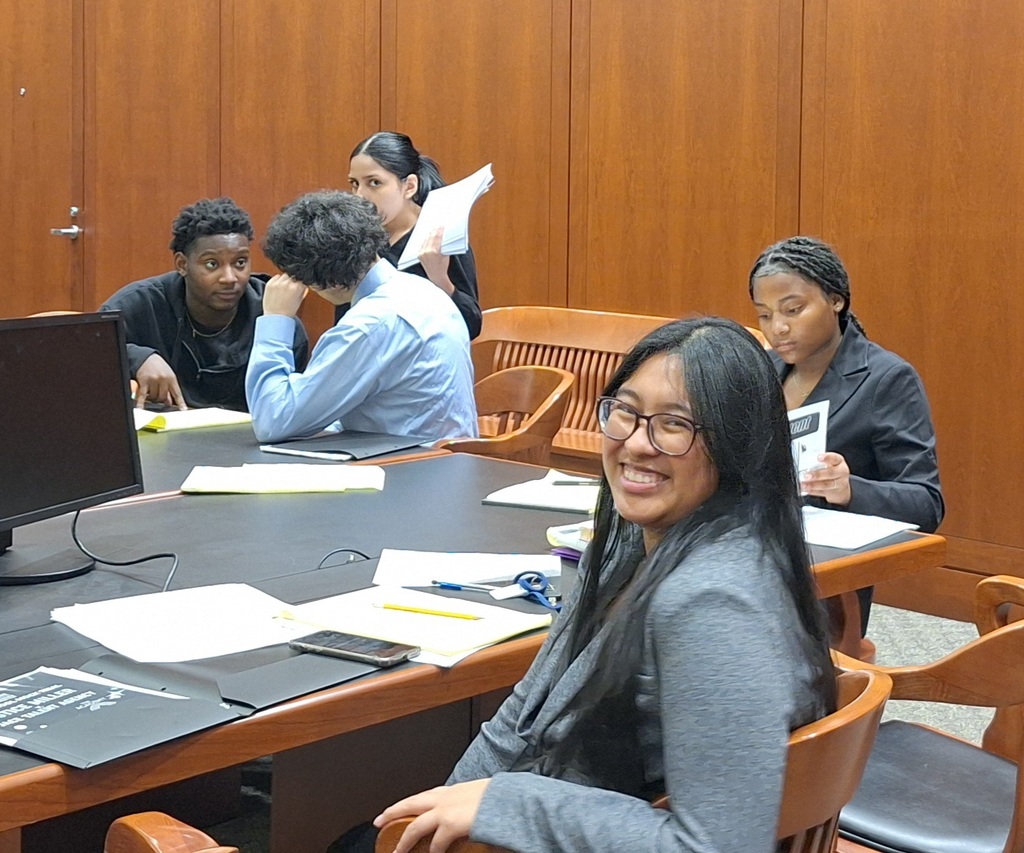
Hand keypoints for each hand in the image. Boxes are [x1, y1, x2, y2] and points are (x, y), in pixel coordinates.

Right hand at [135, 353, 186, 409]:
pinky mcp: (143, 382)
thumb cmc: (159, 367)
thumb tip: (169, 403)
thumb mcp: (168, 376)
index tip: (184, 411)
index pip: (177, 394)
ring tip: (150, 392)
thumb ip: (170, 389)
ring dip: (152, 398)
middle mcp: (163, 380)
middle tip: (158, 396)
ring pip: (154, 397)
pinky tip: (140, 408)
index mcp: (172, 379)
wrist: (146, 357)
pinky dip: (141, 403)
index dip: (181, 403)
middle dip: (161, 399)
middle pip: (164, 398)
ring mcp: (153, 381)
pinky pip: (143, 395)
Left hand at [262, 273, 307, 316]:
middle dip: (293, 282)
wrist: (275, 317)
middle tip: (291, 290)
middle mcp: (287, 283)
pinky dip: (278, 280)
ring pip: (285, 275)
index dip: (300, 284)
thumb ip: (303, 291)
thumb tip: (304, 285)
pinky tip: (278, 288)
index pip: (301, 280)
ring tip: (284, 289)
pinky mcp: (270, 284)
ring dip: (285, 280)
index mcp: (296, 287)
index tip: (299, 287)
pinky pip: (276, 277)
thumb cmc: (287, 312)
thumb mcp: (299, 301)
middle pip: (293, 276)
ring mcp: (278, 283)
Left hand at [373, 779, 489, 852]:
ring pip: (415, 825)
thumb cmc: (500, 797)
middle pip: (410, 803)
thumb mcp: (480, 794)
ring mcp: (446, 810)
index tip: (400, 807)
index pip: (425, 795)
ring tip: (397, 852)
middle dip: (392, 811)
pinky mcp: (450, 824)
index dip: (410, 802)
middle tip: (378, 820)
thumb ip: (468, 801)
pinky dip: (432, 852)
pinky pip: (435, 843)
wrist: (509, 799)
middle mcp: (445, 797)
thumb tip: (468, 811)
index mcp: (453, 790)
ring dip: (404, 841)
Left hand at [418, 227, 454, 294]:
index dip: (439, 231)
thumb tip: (442, 235)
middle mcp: (426, 252)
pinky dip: (425, 240)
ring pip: (425, 240)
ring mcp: (421, 253)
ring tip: (433, 230)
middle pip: (430, 238)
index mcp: (434, 252)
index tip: (441, 226)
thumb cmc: (443, 266)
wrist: (436, 277)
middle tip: (437, 226)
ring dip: (429, 234)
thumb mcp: (446, 255)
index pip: (437, 238)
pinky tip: (428, 236)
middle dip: (434, 231)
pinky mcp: (419, 255)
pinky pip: (422, 245)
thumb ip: (443, 245)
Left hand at [801, 452, 851, 506]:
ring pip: (826, 485)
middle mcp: (841, 472)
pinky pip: (822, 492)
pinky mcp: (834, 493)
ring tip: (803, 485)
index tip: (818, 457)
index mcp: (839, 461)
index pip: (834, 458)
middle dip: (817, 474)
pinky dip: (812, 491)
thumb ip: (818, 463)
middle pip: (830, 473)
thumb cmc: (831, 469)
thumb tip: (803, 464)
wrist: (840, 486)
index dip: (827, 457)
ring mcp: (839, 484)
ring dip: (813, 485)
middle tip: (806, 475)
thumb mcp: (829, 463)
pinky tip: (805, 489)